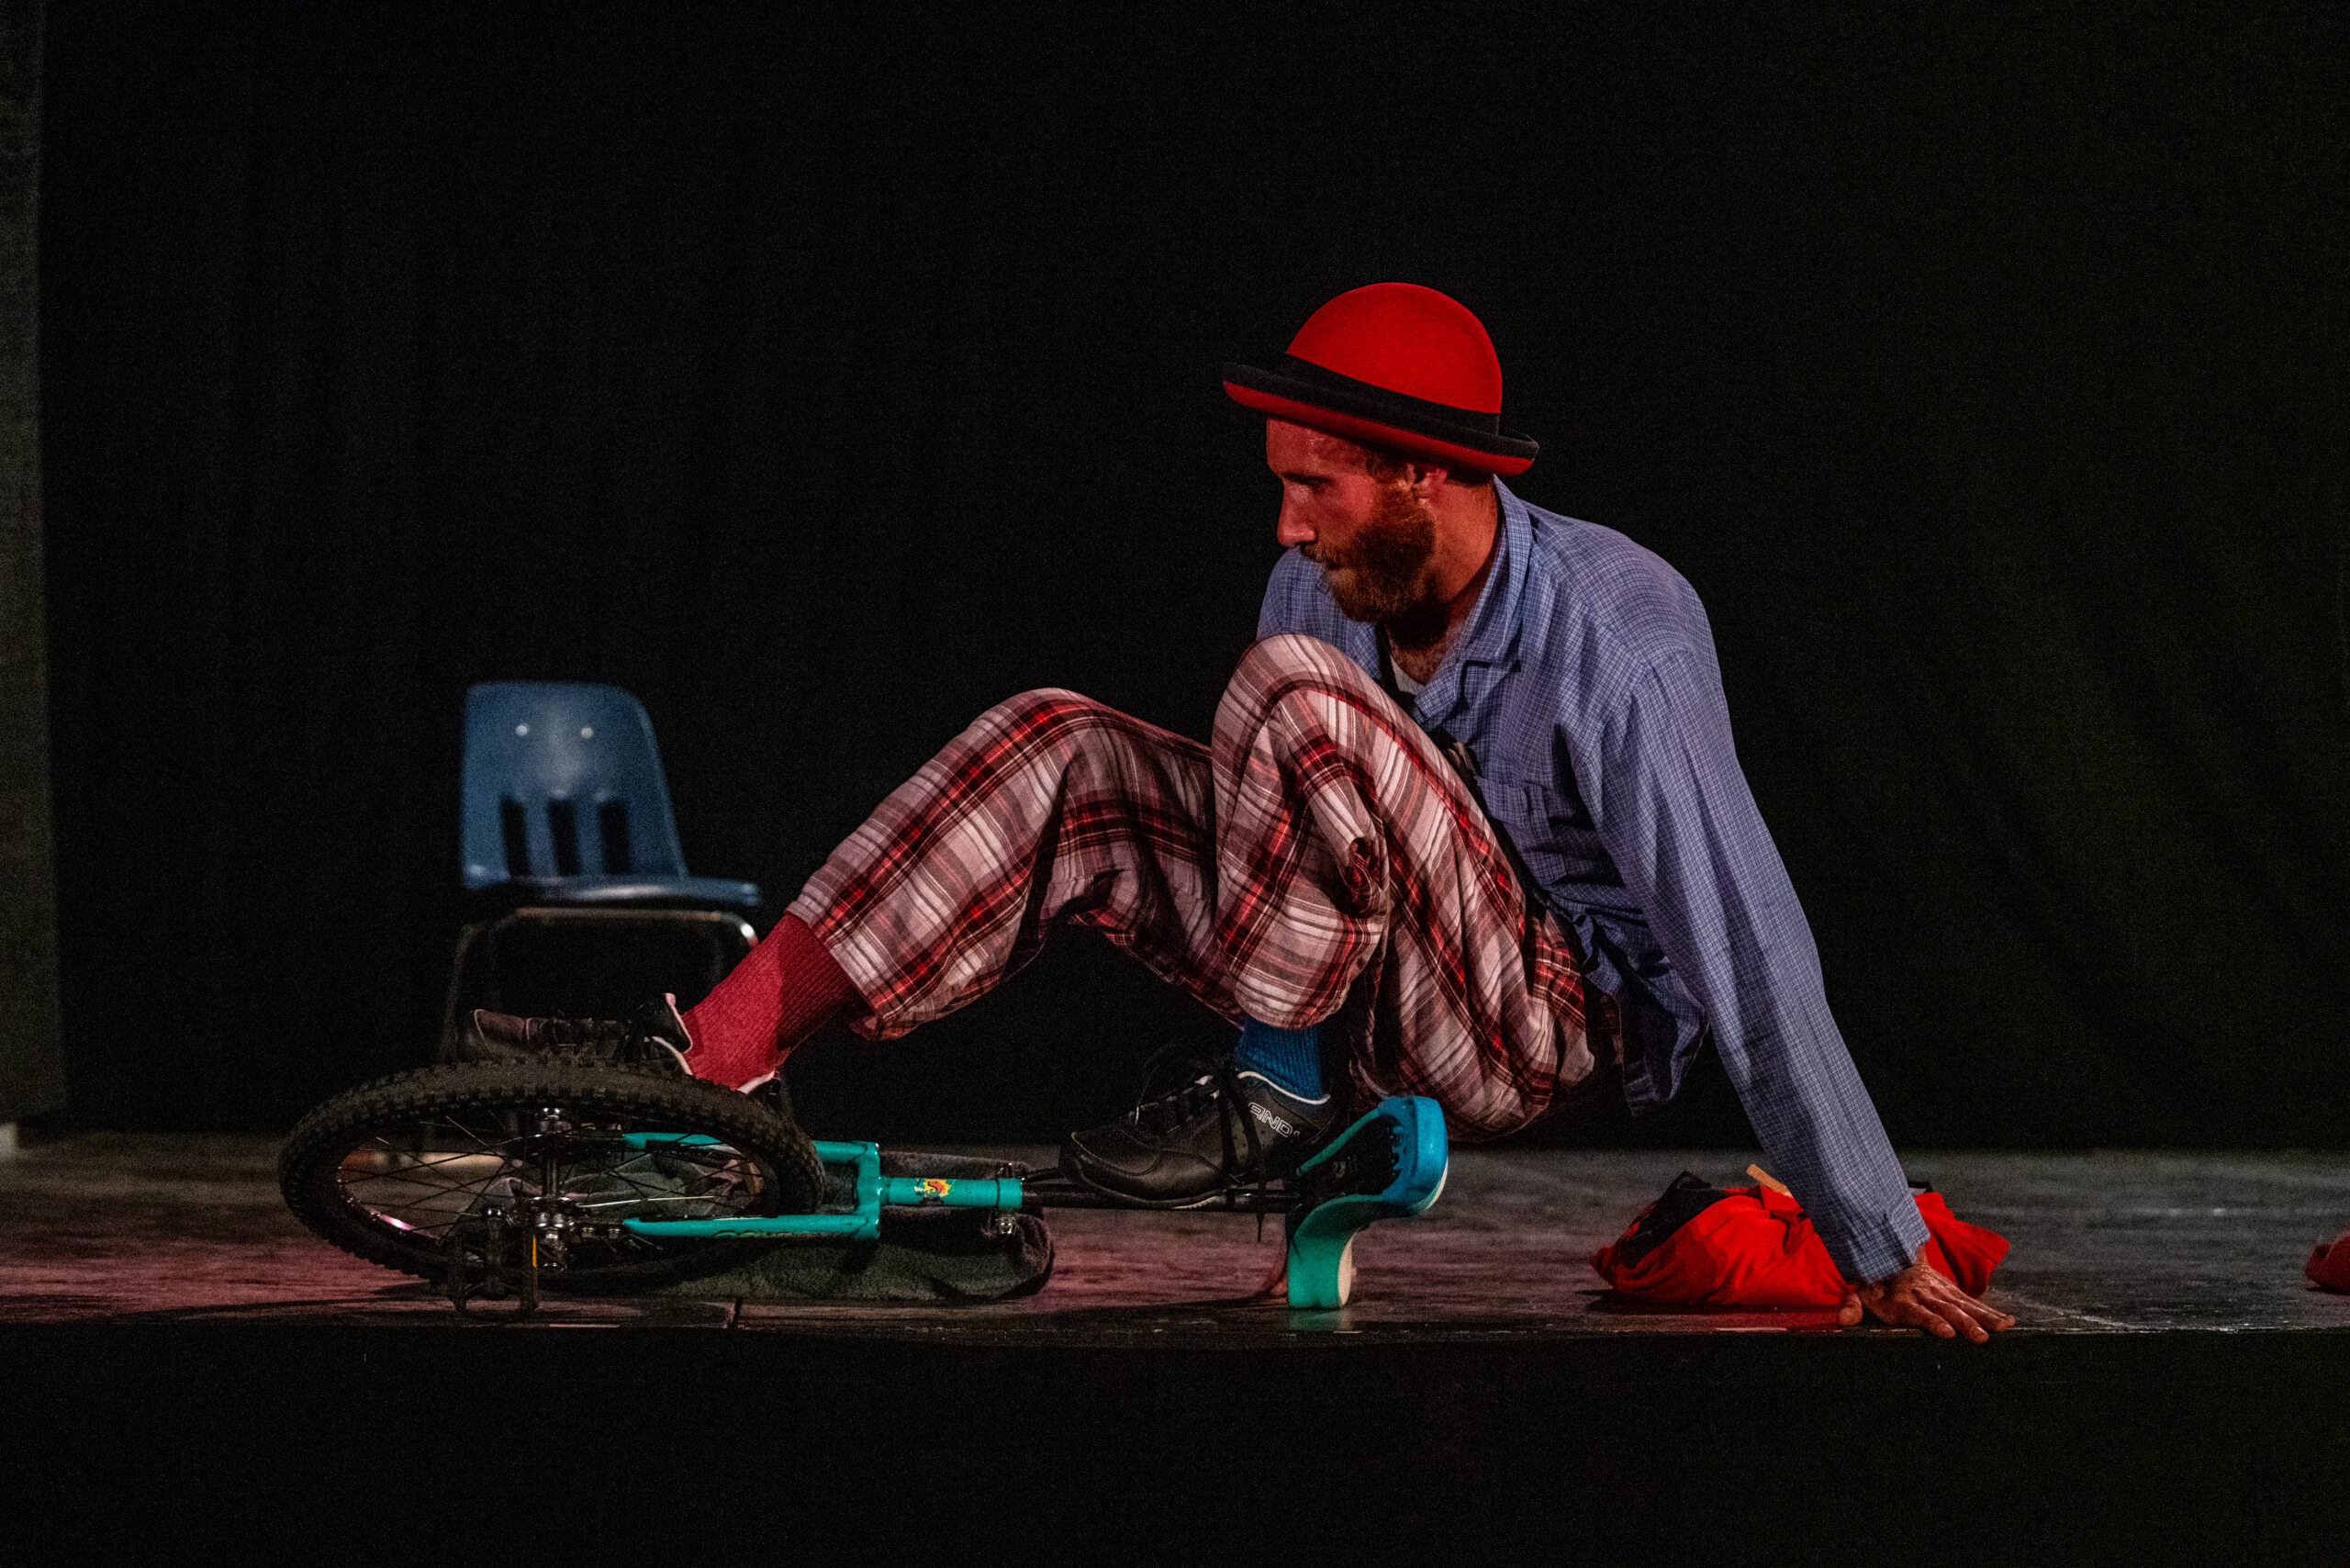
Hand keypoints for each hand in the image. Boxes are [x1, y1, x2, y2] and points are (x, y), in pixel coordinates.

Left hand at [1838, 1261, 2014, 1340]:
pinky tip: (2008, 1322)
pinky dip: (1990, 1311)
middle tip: (1980, 1338)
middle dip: (1964, 1323)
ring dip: (1983, 1317)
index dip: (1932, 1321)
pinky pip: (1972, 1301)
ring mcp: (1940, 1290)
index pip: (1918, 1312)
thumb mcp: (1859, 1292)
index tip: (1947, 1333)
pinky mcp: (1951, 1290)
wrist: (1889, 1250)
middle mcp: (1924, 1294)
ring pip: (1964, 1304)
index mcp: (1902, 1299)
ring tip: (2002, 1329)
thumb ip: (1852, 1306)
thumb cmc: (1875, 1281)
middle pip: (1946, 1309)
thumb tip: (1843, 1319)